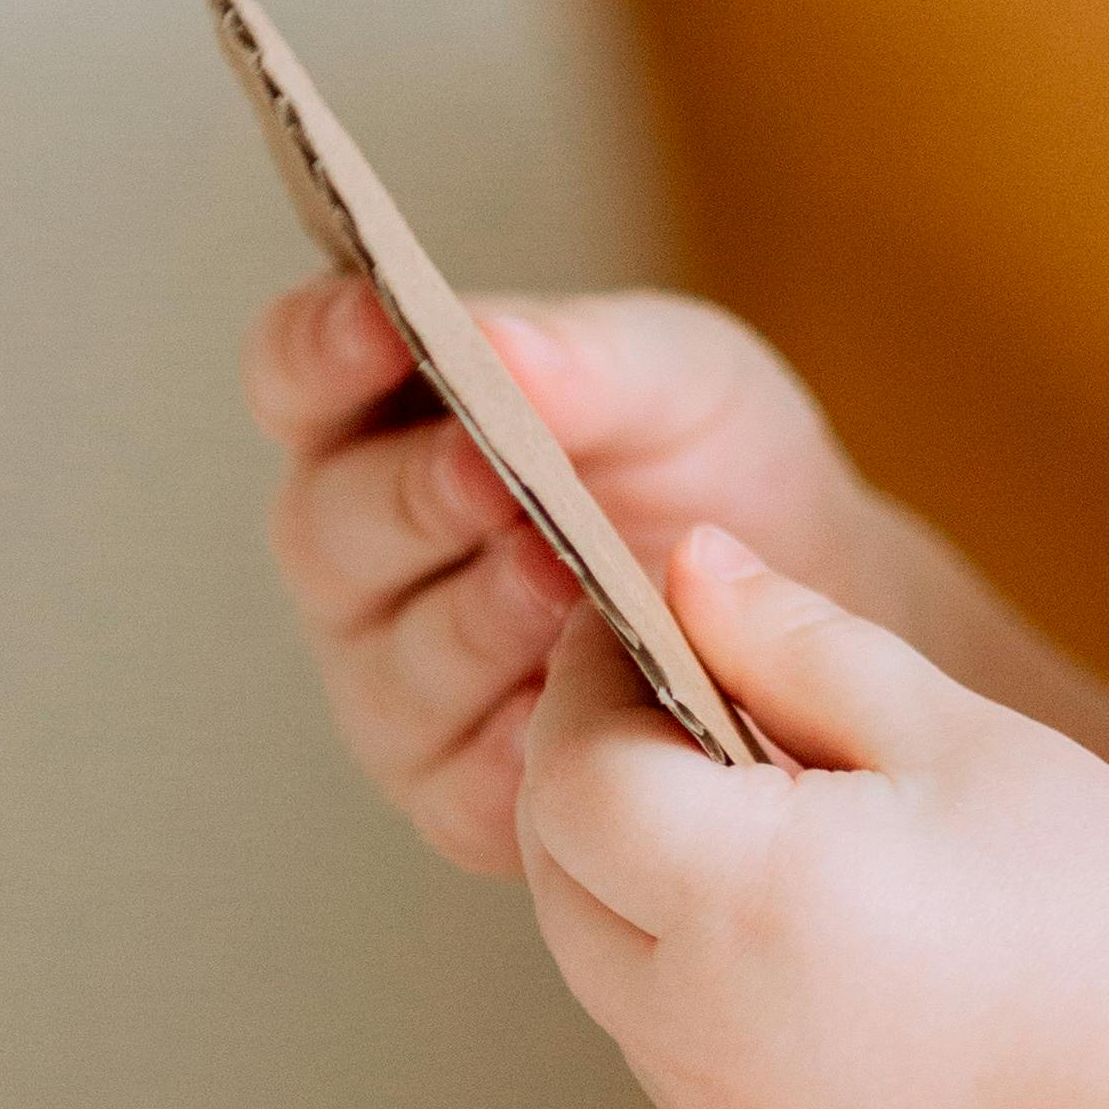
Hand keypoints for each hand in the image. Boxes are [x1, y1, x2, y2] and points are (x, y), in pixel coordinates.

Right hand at [248, 282, 892, 872]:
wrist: (811, 598)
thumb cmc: (709, 463)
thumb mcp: (676, 376)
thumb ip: (585, 357)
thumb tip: (497, 344)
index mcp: (384, 425)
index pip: (297, 376)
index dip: (319, 346)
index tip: (380, 314)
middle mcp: (363, 559)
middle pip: (328, 527)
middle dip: (413, 495)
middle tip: (490, 467)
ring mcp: (398, 683)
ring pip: (390, 661)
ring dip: (474, 616)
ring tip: (563, 576)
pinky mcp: (460, 794)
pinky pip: (460, 779)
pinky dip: (520, 739)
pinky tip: (576, 701)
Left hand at [516, 527, 1108, 1108]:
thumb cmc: (1103, 908)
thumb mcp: (958, 735)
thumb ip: (799, 644)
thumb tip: (686, 565)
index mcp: (742, 899)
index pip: (568, 773)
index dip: (584, 683)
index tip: (643, 620)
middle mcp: (695, 1033)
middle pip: (558, 879)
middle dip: (594, 771)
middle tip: (692, 697)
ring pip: (606, 972)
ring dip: (640, 879)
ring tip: (773, 817)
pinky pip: (673, 1060)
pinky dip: (697, 981)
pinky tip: (816, 941)